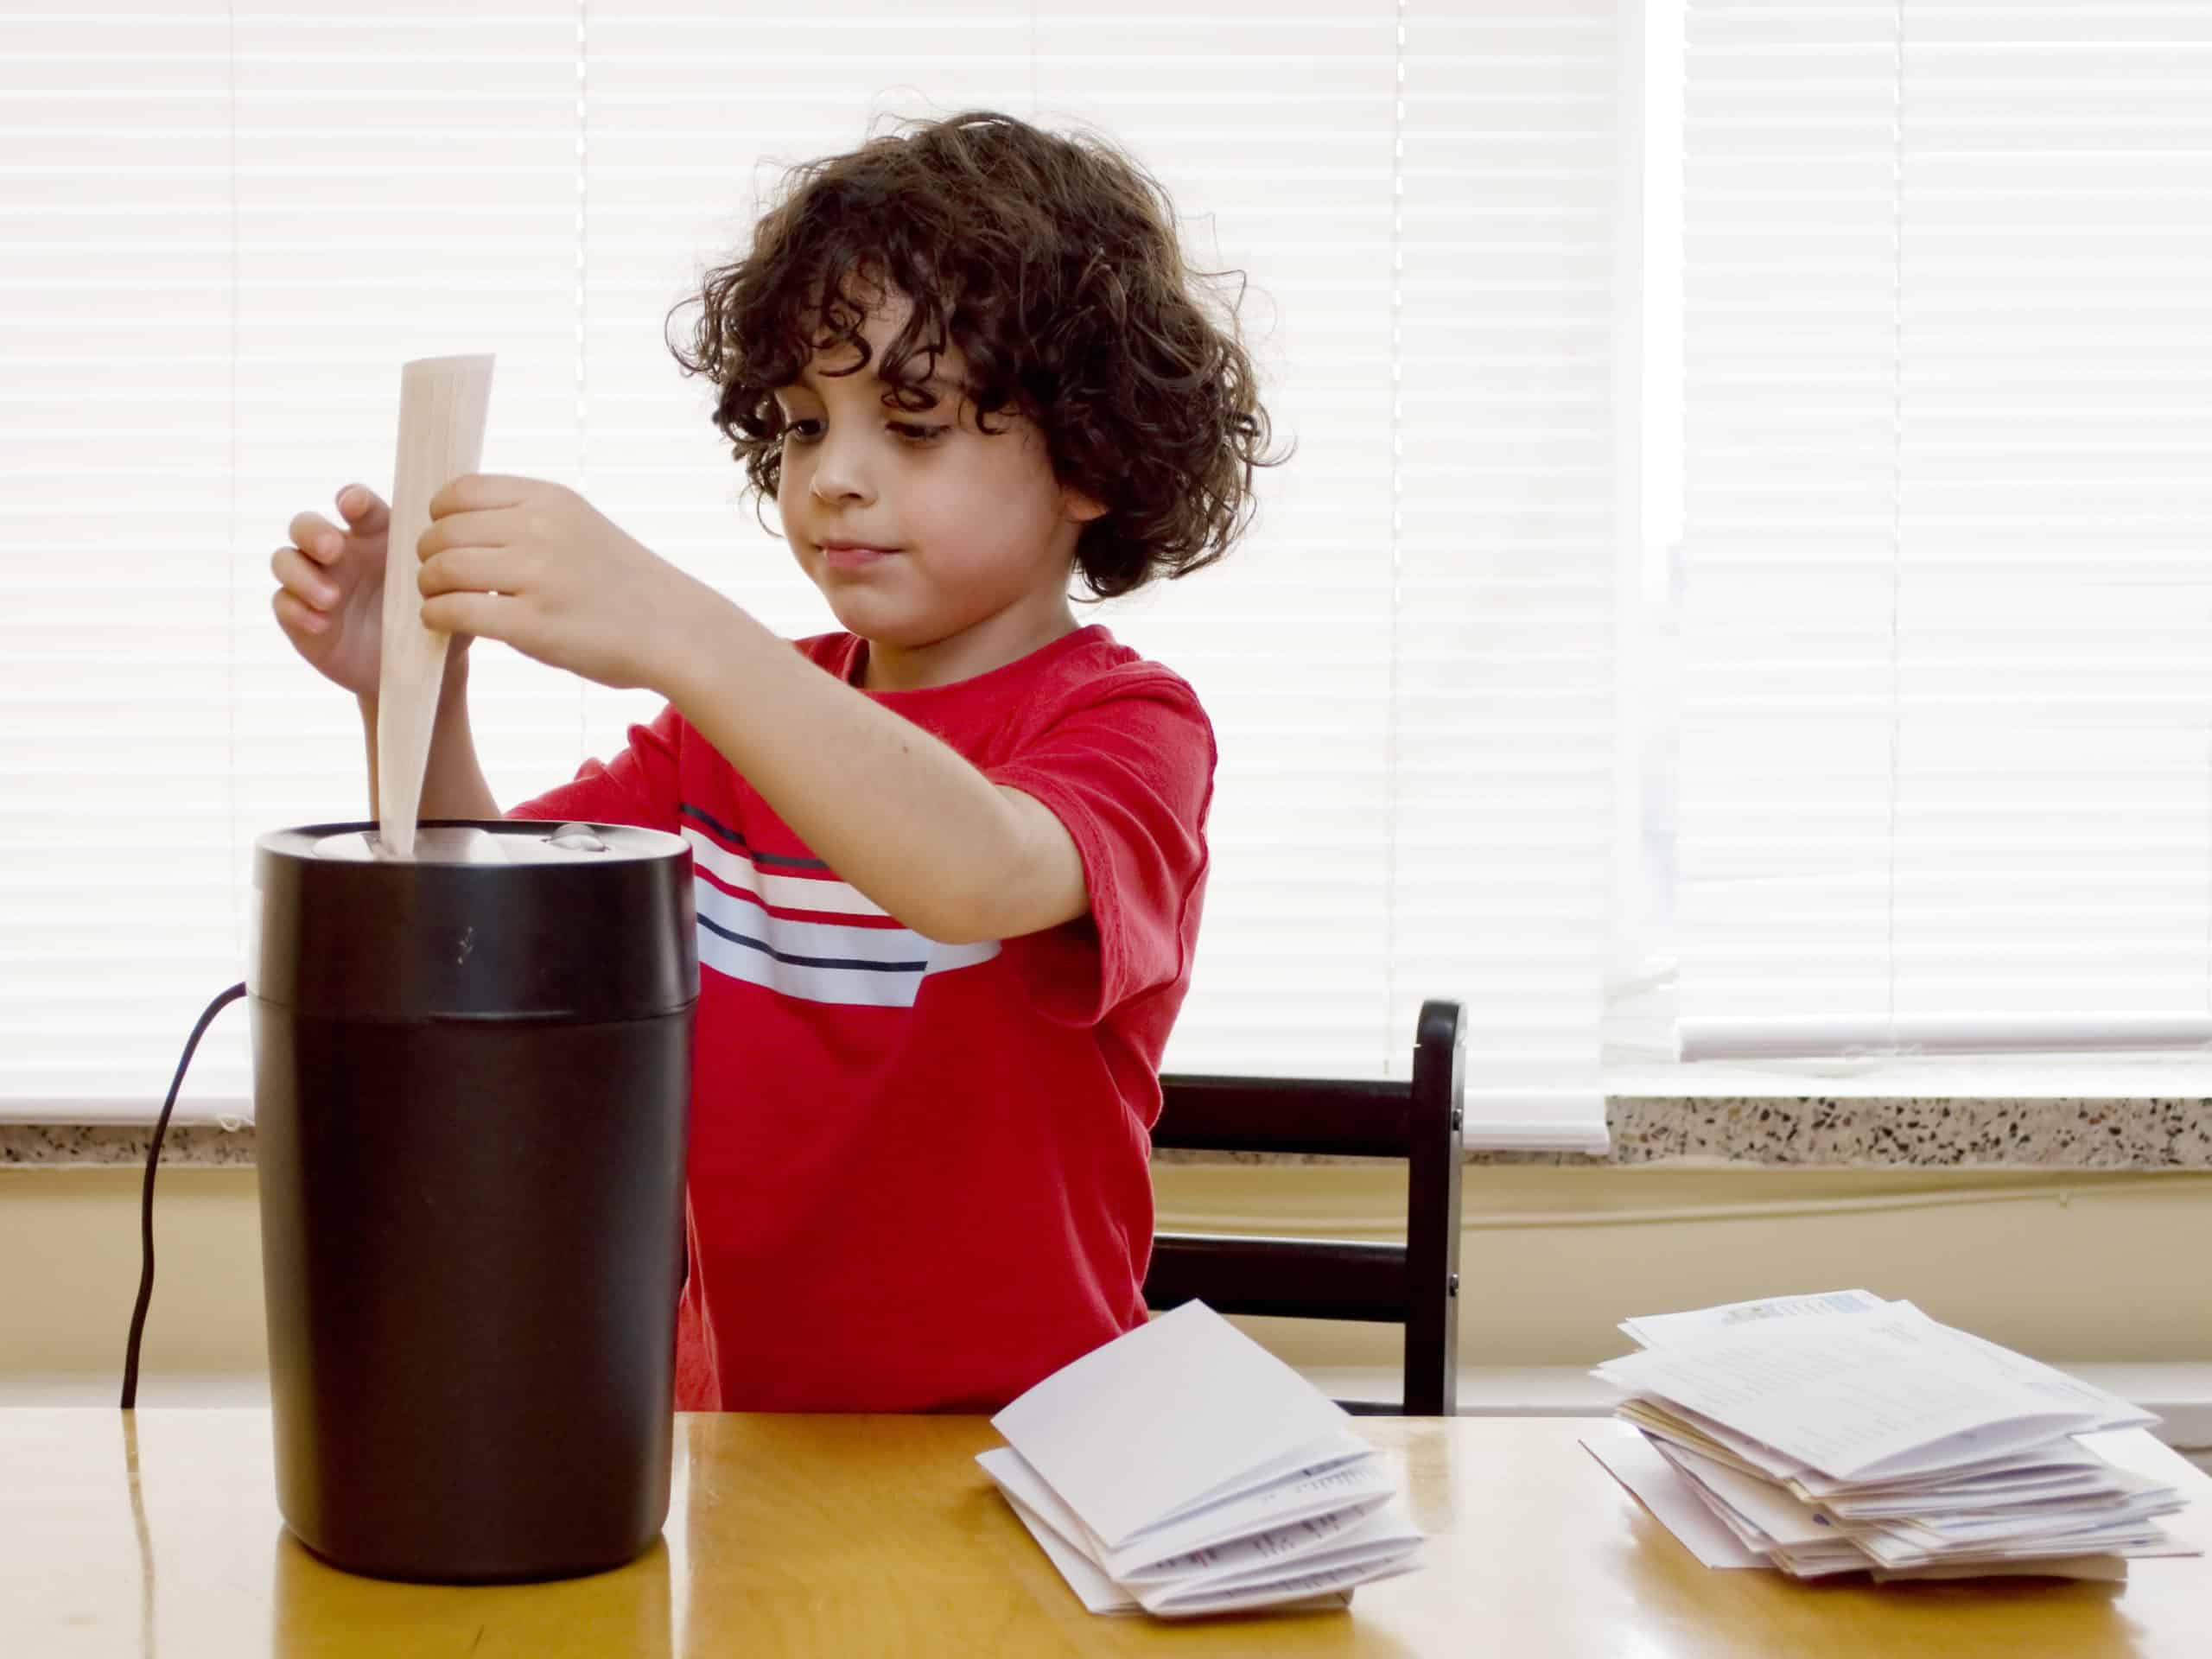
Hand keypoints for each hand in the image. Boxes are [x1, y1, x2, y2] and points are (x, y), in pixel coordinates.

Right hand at [271, 485, 470, 700]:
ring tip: (331, 598)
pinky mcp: (301, 616)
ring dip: (301, 574)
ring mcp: (316, 583)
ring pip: (285, 559)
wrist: (418, 673)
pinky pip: (283, 603)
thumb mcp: (452, 596)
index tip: (353, 506)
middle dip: (313, 532)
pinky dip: (297, 610)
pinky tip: (321, 624)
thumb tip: (474, 553)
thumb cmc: (437, 621)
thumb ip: (458, 572)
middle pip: (306, 525)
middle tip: (334, 550)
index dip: (351, 499)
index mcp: (376, 536)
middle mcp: (341, 553)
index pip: (356, 505)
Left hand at [416, 475, 695, 691]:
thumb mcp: (579, 527)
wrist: (676, 630)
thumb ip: (527, 519)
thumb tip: (455, 526)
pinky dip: (436, 617)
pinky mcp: (533, 624)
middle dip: (427, 557)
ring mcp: (537, 576)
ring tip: (438, 601)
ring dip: (428, 588)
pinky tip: (443, 623)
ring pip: (442, 569)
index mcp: (550, 500)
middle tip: (435, 579)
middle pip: (444, 532)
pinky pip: (455, 611)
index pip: (460, 492)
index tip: (445, 540)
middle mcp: (541, 529)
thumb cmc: (624, 585)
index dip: (438, 517)